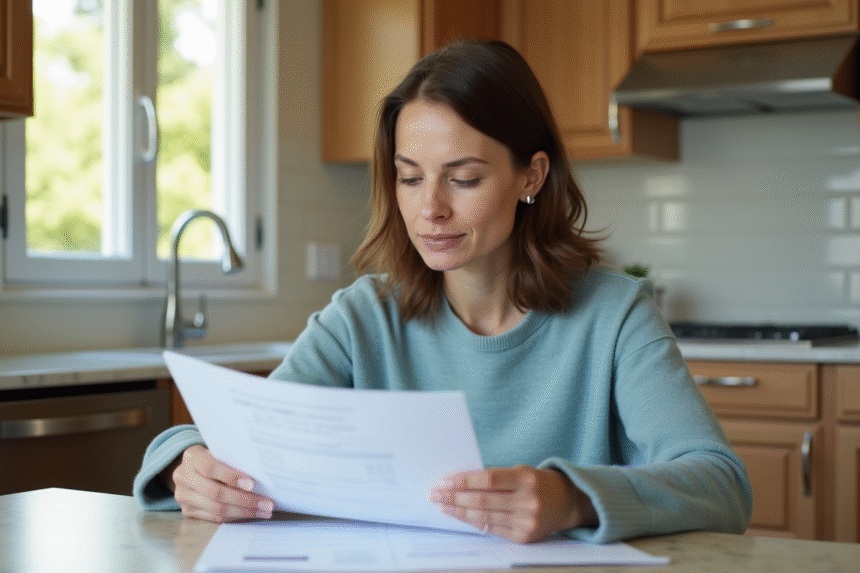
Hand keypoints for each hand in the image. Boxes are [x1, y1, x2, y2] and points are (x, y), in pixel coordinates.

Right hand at [165, 445, 274, 522]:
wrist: (192, 468)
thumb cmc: (214, 457)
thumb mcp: (219, 452)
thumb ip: (233, 460)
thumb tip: (262, 475)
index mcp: (192, 457)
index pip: (210, 468)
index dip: (231, 477)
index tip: (252, 484)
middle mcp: (183, 476)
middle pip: (215, 492)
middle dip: (244, 500)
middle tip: (266, 503)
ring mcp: (183, 496)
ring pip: (216, 508)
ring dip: (243, 512)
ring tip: (263, 511)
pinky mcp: (187, 510)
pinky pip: (214, 518)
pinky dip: (234, 517)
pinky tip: (250, 514)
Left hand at [428, 465, 596, 542]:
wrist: (566, 503)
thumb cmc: (538, 482)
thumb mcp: (521, 471)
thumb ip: (495, 477)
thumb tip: (460, 482)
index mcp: (526, 479)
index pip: (489, 479)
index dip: (464, 481)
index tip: (445, 481)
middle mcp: (528, 501)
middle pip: (483, 500)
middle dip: (455, 497)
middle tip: (435, 494)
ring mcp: (526, 521)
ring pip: (484, 517)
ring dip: (459, 511)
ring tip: (443, 505)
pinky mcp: (523, 537)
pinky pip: (492, 529)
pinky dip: (473, 521)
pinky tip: (460, 515)